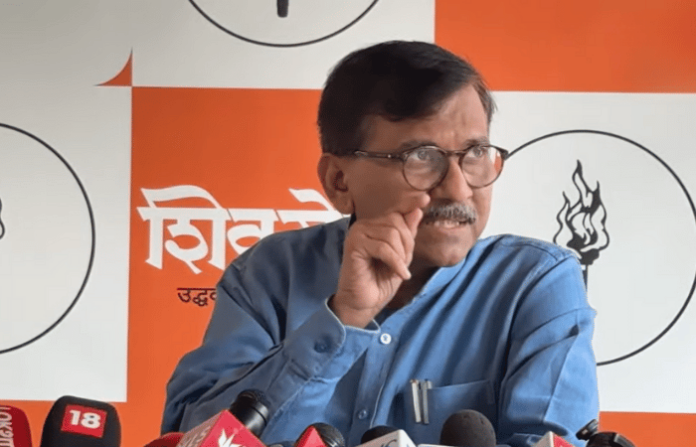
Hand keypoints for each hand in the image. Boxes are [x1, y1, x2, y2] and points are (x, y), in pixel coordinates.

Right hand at [330, 197, 427, 327]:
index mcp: (375, 225)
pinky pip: (383, 248)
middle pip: (397, 222)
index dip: (411, 204)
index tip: (426, 198)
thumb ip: (407, 235)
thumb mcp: (401, 256)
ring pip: (391, 234)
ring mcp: (357, 233)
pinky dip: (395, 262)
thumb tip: (417, 210)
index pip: (397, 211)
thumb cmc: (380, 281)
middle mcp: (364, 225)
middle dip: (407, 245)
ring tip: (398, 270)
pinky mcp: (354, 245)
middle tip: (404, 263)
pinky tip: (399, 274)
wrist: (364, 303)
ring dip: (401, 256)